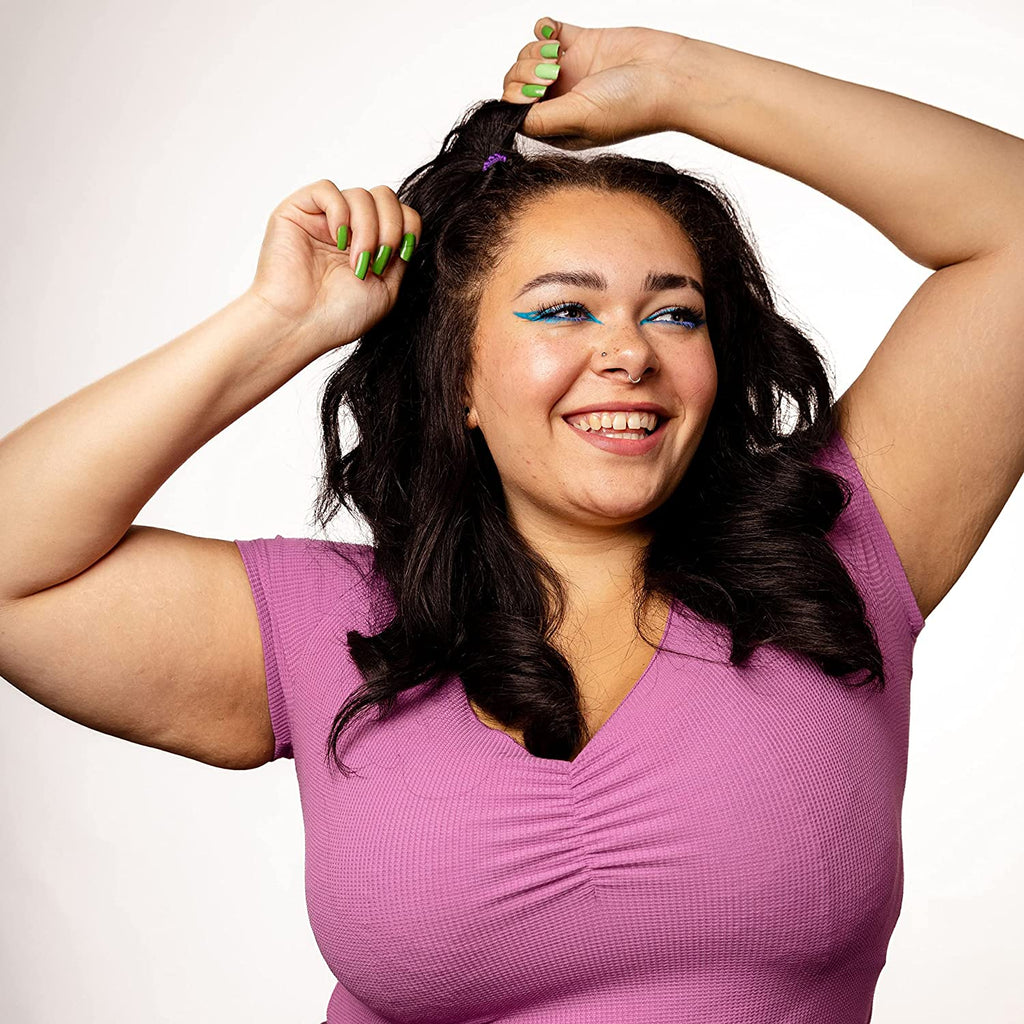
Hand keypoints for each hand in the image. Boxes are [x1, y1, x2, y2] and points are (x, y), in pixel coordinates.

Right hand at [246, 179, 420, 356]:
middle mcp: (349, 228)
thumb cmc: (338, 316)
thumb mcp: (387, 288)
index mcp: (371, 244)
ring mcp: (324, 218)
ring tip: (355, 262)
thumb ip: (399, 254)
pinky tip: (336, 239)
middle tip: (377, 260)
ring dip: (366, 229)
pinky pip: (327, 189)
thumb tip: (408, 227)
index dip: (407, 228)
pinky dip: (340, 212)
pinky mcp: (298, 210)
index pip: (401, 211)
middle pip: (385, 196)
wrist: (301, 326)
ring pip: (361, 195)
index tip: (397, 258)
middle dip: (390, 227)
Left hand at [500, 17, 687, 149]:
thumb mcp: (577, 119)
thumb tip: (509, 118)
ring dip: (534, 52)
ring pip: (528, 57)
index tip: (538, 92)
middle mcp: (561, 102)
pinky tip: (553, 34)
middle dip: (526, 74)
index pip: (517, 114)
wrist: (668, 75)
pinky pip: (546, 32)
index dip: (517, 99)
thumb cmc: (631, 106)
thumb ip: (539, 120)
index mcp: (558, 128)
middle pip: (518, 84)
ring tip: (558, 57)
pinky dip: (542, 29)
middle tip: (552, 74)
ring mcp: (570, 72)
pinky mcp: (580, 44)